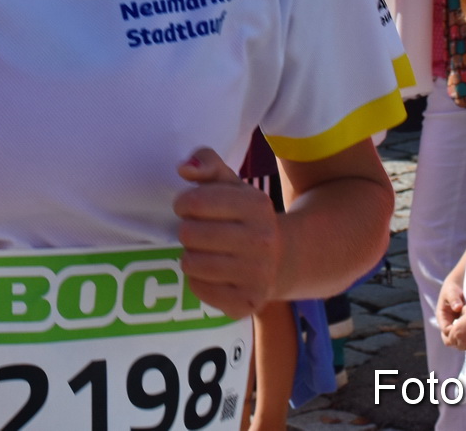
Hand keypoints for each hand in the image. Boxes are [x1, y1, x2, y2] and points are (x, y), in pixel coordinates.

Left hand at [173, 148, 279, 317]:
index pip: (195, 201)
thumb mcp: (232, 183)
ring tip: (204, 251)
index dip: (183, 203)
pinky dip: (196, 280)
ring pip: (191, 263)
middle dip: (187, 230)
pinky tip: (211, 272)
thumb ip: (207, 162)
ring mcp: (256, 275)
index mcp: (257, 205)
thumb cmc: (245, 217)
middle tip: (198, 231)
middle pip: (189, 234)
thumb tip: (184, 169)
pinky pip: (198, 289)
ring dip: (190, 255)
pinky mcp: (246, 303)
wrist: (282, 259)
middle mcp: (262, 241)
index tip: (189, 207)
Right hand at [435, 273, 465, 342]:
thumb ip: (454, 299)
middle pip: (450, 338)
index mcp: (442, 317)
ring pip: (457, 338)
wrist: (457, 286)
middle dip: (459, 340)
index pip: (446, 331)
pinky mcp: (461, 325)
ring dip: (465, 339)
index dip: (454, 334)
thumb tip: (457, 308)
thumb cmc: (452, 289)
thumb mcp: (451, 292)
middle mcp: (447, 323)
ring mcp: (454, 325)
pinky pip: (464, 334)